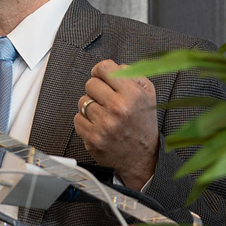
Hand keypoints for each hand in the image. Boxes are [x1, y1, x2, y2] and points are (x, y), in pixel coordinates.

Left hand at [73, 59, 158, 189]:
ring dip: (90, 106)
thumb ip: (133, 74)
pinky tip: (98, 125)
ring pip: (82, 101)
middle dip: (97, 90)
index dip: (101, 71)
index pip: (103, 68)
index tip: (102, 77)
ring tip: (104, 114)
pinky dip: (85, 121)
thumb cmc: (143, 125)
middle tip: (106, 100)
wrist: (142, 160)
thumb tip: (113, 66)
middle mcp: (118, 108)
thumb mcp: (148, 95)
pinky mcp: (92, 138)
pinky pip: (77, 118)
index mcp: (132, 94)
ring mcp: (103, 124)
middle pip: (90, 83)